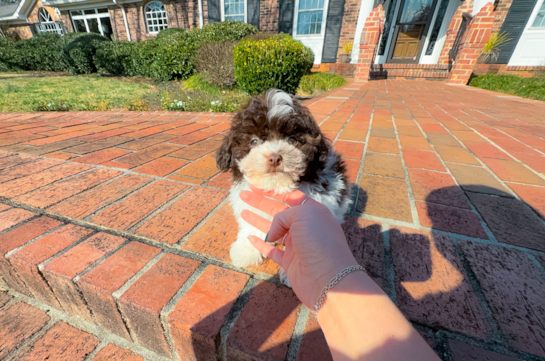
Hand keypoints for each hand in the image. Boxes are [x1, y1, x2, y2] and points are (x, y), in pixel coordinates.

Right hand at [240, 185, 358, 307]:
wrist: (328, 279)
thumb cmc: (320, 242)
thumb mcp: (303, 216)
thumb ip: (283, 216)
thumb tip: (272, 233)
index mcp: (312, 212)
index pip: (290, 196)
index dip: (273, 191)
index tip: (256, 185)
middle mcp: (305, 227)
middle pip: (278, 211)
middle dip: (260, 202)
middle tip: (243, 194)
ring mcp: (297, 245)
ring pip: (273, 230)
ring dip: (257, 220)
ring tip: (242, 213)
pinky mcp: (290, 263)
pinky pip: (272, 251)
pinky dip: (261, 244)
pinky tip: (251, 238)